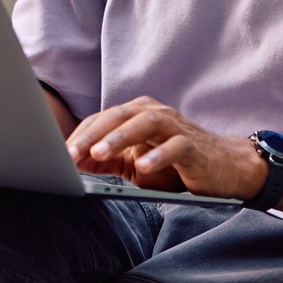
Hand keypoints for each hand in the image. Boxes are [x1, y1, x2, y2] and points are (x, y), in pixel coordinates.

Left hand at [67, 96, 269, 199]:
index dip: (80, 136)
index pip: (102, 120)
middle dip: (92, 134)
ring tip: (100, 153)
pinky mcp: (194, 145)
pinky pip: (175, 146)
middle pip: (118, 116)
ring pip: (144, 124)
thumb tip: (73, 165)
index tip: (58, 154)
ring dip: (119, 138)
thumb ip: (109, 160)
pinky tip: (142, 167)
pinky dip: (157, 155)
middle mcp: (154, 114)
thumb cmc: (176, 165)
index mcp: (136, 115)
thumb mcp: (136, 163)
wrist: (224, 168)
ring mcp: (175, 127)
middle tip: (71, 153)